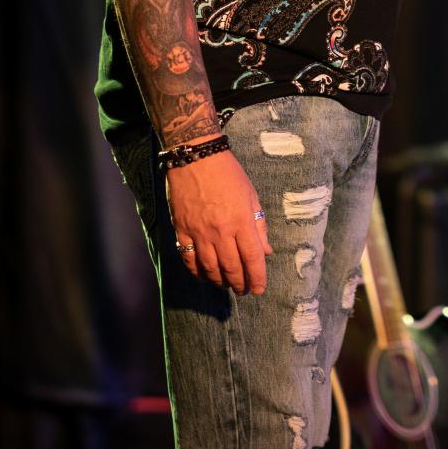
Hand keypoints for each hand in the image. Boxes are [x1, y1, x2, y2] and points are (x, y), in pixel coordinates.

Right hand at [167, 150, 271, 294]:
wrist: (196, 158)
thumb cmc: (228, 174)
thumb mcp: (251, 196)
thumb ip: (259, 225)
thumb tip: (265, 251)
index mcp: (242, 221)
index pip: (253, 258)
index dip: (257, 278)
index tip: (259, 289)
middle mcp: (221, 231)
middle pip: (232, 268)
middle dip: (240, 283)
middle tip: (243, 290)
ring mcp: (200, 232)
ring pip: (210, 268)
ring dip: (220, 281)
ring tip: (227, 285)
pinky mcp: (182, 230)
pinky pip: (189, 259)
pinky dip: (198, 272)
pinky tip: (205, 275)